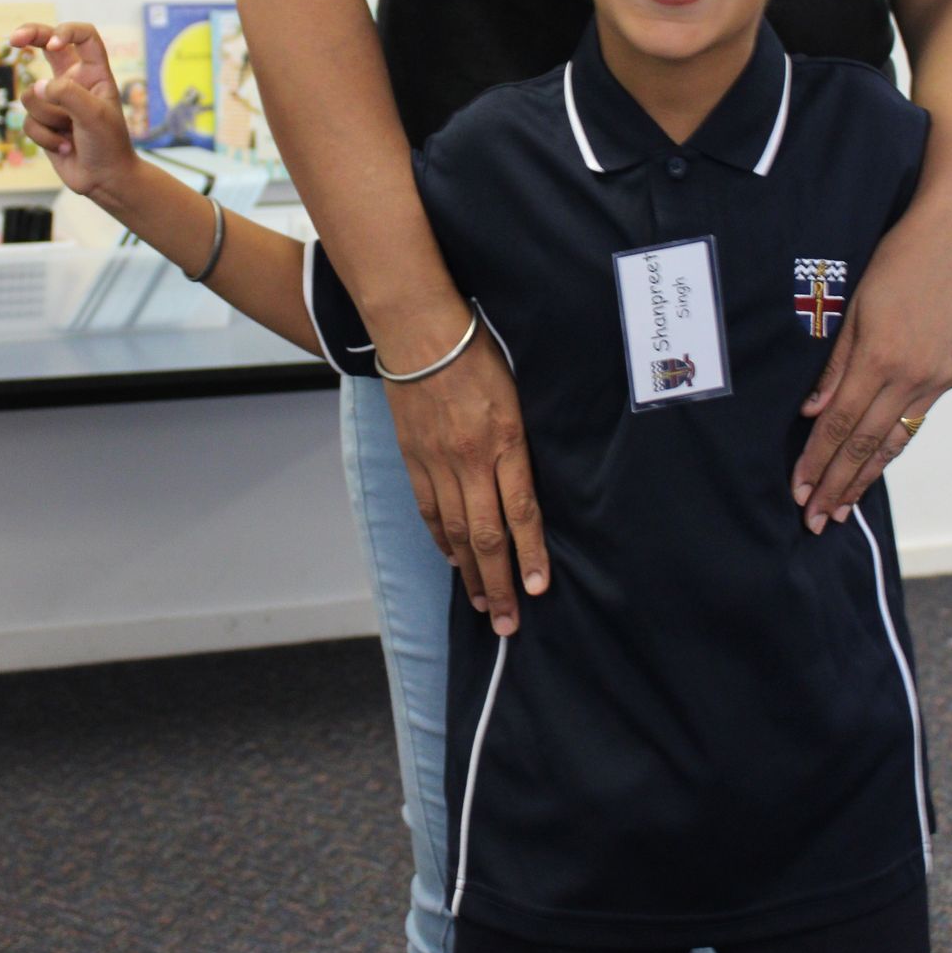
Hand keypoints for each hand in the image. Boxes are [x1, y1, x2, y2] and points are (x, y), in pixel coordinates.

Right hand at [10, 19, 133, 199]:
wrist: (105, 180)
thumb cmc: (109, 144)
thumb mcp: (94, 115)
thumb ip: (67, 94)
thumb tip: (37, 86)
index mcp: (95, 73)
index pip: (84, 36)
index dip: (66, 32)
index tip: (53, 43)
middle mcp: (74, 82)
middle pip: (47, 45)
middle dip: (29, 36)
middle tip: (12, 39)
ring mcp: (56, 101)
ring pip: (32, 95)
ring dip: (48, 118)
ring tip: (71, 134)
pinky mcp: (43, 122)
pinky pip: (28, 122)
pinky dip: (45, 137)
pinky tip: (64, 148)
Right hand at [383, 321, 548, 634]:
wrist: (418, 328)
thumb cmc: (476, 349)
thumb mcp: (517, 388)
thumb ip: (525, 436)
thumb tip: (534, 479)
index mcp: (505, 439)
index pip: (522, 511)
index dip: (531, 555)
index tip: (537, 588)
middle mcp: (471, 458)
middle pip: (488, 535)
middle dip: (499, 584)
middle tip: (509, 623)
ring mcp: (437, 461)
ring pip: (457, 531)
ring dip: (471, 573)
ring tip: (484, 605)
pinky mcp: (413, 457)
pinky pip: (429, 509)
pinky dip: (442, 540)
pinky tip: (453, 559)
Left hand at [792, 208, 951, 531]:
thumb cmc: (893, 264)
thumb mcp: (852, 307)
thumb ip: (835, 365)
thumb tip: (814, 414)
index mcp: (881, 357)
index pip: (840, 424)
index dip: (817, 460)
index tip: (799, 490)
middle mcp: (913, 376)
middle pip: (867, 443)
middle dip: (838, 485)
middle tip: (816, 520)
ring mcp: (937, 379)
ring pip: (895, 440)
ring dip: (866, 477)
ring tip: (843, 508)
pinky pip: (916, 421)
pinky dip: (892, 447)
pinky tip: (875, 466)